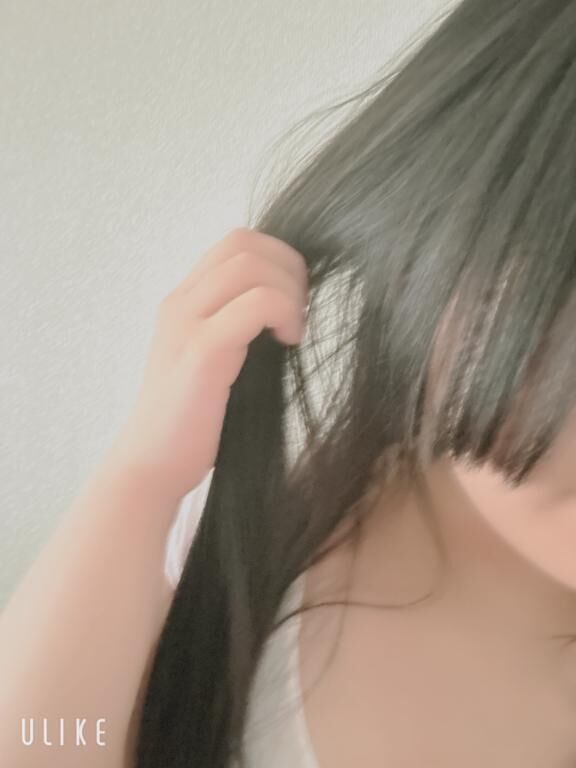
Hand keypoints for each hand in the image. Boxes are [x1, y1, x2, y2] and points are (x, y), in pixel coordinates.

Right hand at [107, 228, 308, 499]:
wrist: (151, 465)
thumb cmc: (193, 420)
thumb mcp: (216, 359)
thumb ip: (237, 324)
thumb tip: (292, 303)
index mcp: (184, 301)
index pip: (236, 242)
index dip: (278, 258)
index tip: (294, 299)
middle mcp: (180, 303)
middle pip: (244, 243)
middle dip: (289, 269)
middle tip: (300, 313)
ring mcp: (186, 324)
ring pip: (250, 266)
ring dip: (289, 291)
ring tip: (293, 330)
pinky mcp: (201, 353)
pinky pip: (255, 304)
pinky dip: (284, 313)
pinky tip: (288, 342)